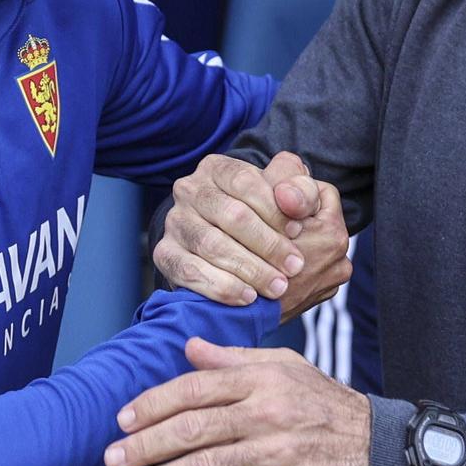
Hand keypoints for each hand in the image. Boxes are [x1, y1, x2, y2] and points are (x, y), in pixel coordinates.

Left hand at [104, 339, 370, 465]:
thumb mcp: (284, 367)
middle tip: (112, 458)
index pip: (195, 388)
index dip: (153, 404)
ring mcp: (276, 456)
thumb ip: (233, 359)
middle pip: (193, 429)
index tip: (123, 420)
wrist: (375, 446)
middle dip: (145, 445)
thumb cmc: (323, 403)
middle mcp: (266, 415)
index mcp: (261, 380)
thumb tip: (189, 348)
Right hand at [155, 152, 350, 318]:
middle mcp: (190, 190)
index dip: (275, 209)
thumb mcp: (289, 198)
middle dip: (267, 244)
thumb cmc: (266, 218)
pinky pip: (190, 271)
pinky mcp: (165, 254)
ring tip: (277, 287)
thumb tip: (290, 198)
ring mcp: (174, 222)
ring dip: (249, 269)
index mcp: (218, 168)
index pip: (246, 182)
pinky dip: (221, 286)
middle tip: (294, 267)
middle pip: (230, 215)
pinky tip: (247, 297)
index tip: (298, 232)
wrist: (230, 251)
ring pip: (211, 244)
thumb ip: (301, 192)